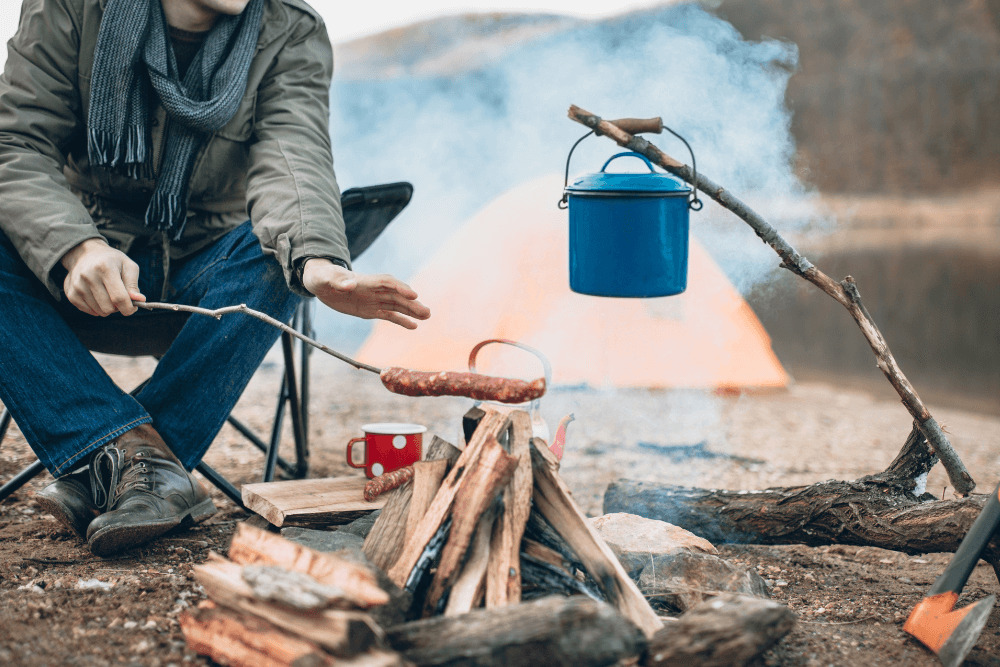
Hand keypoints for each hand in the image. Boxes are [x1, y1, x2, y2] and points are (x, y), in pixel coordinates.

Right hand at [60, 238, 144, 316]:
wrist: (85, 254)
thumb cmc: (112, 261)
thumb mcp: (128, 266)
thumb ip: (134, 284)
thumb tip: (139, 300)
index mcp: (105, 268)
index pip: (119, 297)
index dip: (129, 308)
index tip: (133, 308)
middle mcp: (88, 276)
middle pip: (109, 308)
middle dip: (118, 307)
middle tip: (119, 297)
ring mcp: (77, 286)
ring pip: (99, 311)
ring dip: (107, 307)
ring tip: (108, 294)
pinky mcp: (71, 293)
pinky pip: (89, 311)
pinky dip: (97, 308)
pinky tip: (97, 295)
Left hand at [301, 258, 429, 329]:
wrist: (320, 282)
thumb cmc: (322, 277)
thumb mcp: (325, 279)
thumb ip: (338, 282)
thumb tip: (349, 284)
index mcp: (364, 281)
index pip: (387, 283)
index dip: (400, 288)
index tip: (414, 295)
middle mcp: (373, 290)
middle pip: (396, 295)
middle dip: (412, 303)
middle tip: (427, 312)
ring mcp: (373, 300)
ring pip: (396, 305)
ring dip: (411, 311)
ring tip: (427, 316)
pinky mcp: (370, 310)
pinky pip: (388, 315)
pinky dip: (401, 320)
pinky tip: (414, 326)